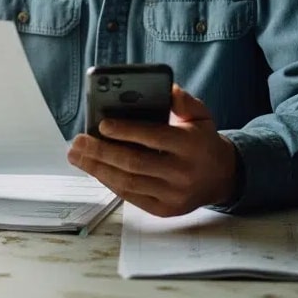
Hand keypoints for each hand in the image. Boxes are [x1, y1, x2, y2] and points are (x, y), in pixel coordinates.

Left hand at [67, 84, 237, 216]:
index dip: (126, 131)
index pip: (154, 137)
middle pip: (134, 163)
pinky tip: (94, 170)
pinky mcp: (165, 210)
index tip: (101, 124)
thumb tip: (166, 88)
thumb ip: (183, 100)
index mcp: (191, 145)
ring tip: (76, 156)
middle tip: (77, 142)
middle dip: (101, 152)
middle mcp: (182, 172)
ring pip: (128, 182)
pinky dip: (109, 182)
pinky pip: (131, 197)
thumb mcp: (201, 115)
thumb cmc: (201, 140)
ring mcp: (173, 195)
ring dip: (97, 169)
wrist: (222, 177)